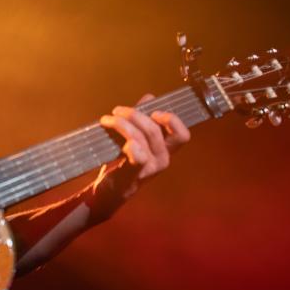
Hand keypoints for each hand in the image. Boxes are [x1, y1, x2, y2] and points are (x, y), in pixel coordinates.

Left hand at [90, 93, 190, 219]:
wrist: (110, 191)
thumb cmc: (124, 162)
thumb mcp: (135, 138)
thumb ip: (143, 119)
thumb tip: (150, 97)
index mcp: (166, 150)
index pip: (182, 134)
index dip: (172, 120)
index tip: (154, 111)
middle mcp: (163, 159)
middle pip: (155, 130)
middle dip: (134, 115)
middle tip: (117, 110)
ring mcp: (151, 168)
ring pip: (141, 138)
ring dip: (121, 124)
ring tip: (107, 120)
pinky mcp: (136, 174)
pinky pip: (138, 156)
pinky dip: (130, 144)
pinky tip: (117, 137)